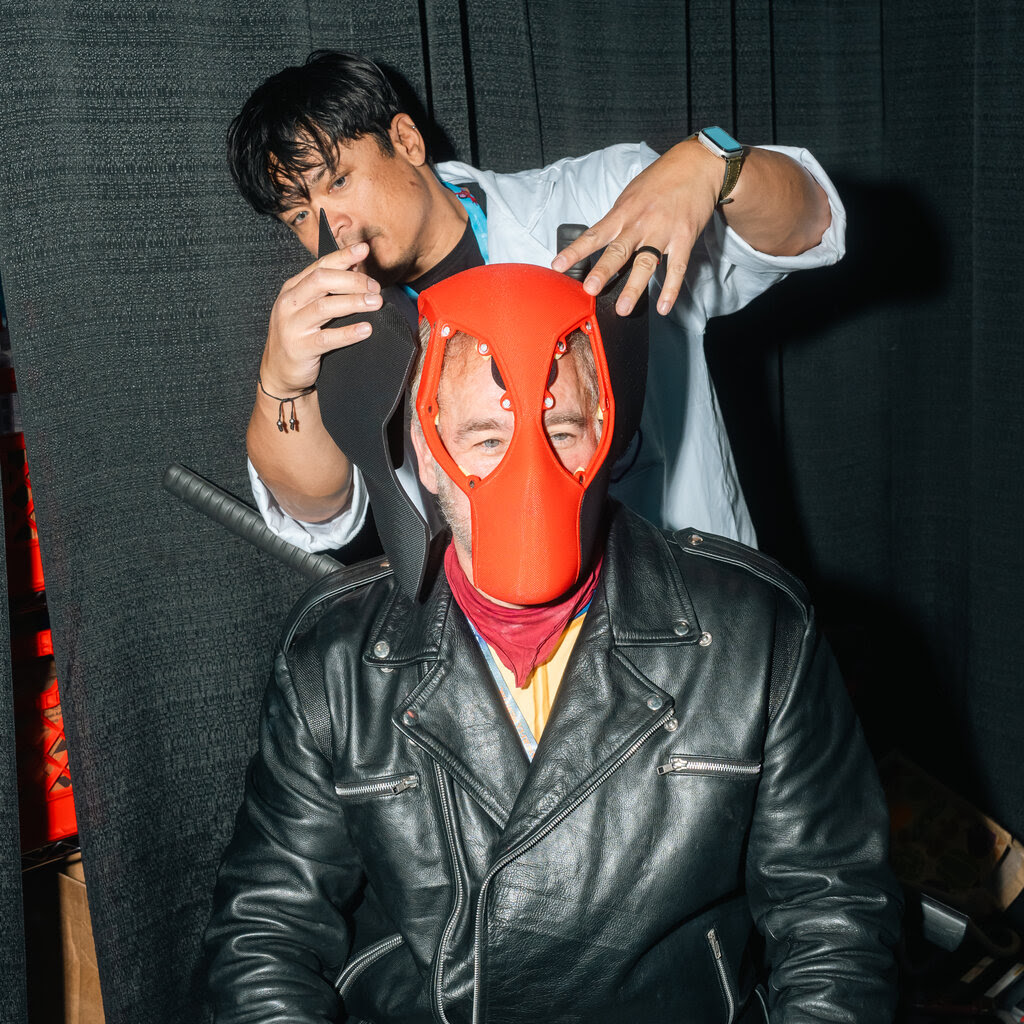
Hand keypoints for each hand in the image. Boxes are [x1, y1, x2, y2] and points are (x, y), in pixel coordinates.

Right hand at [260, 242, 382, 393]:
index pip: (319, 265)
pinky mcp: (300, 348)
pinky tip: (366, 329)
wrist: (279, 371)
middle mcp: (289, 303)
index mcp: (293, 288)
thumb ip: (328, 289)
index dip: (343, 256)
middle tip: (375, 287)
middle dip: (352, 280)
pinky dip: (348, 333)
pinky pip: (327, 338)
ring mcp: (292, 325)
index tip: (363, 249)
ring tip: (375, 303)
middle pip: (321, 281)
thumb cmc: (299, 336)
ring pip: (324, 307)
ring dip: (353, 302)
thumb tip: (356, 267)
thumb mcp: (308, 307)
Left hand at [551, 139, 721, 316]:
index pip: (594, 235)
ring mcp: (663, 232)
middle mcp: (640, 224)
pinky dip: (671, 289)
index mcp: (623, 213)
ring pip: (646, 263)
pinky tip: (663, 306)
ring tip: (624, 308)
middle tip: (590, 289)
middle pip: (618, 251)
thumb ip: (617, 219)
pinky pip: (677, 268)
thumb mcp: (631, 194)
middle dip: (603, 271)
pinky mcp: (684, 238)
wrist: (697, 165)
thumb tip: (602, 241)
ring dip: (634, 287)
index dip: (575, 251)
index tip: (558, 266)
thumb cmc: (661, 179)